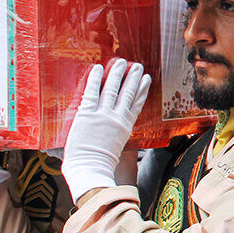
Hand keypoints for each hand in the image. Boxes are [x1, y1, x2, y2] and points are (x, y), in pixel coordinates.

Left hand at [61, 59, 150, 201]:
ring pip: (112, 89)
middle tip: (138, 66)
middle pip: (127, 93)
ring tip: (122, 62)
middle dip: (133, 78)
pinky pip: (92, 92)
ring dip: (118, 74)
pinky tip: (98, 68)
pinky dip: (95, 79)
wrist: (91, 170)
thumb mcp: (118, 151)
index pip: (136, 104)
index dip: (141, 91)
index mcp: (125, 128)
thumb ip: (118, 139)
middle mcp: (116, 118)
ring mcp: (102, 115)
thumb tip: (117, 137)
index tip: (146, 80)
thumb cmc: (101, 166)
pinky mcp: (87, 114)